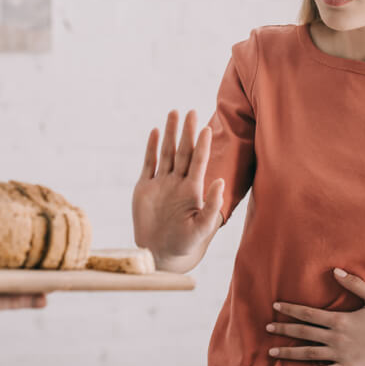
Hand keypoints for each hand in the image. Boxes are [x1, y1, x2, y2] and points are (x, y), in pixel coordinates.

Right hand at [132, 109, 224, 265]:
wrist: (160, 253)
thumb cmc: (186, 243)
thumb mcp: (202, 228)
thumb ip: (212, 206)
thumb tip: (219, 181)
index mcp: (192, 190)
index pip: (199, 162)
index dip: (203, 145)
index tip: (207, 128)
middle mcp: (178, 182)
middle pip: (183, 151)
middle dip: (186, 132)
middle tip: (191, 112)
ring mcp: (161, 183)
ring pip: (166, 153)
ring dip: (169, 134)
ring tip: (174, 113)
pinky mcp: (145, 188)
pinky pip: (149, 164)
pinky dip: (151, 148)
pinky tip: (154, 131)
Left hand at [266, 269, 364, 365]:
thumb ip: (353, 283)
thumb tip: (335, 270)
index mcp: (340, 319)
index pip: (308, 314)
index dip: (290, 310)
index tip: (276, 306)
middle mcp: (336, 337)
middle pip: (303, 333)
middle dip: (283, 330)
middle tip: (266, 328)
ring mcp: (341, 355)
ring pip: (308, 353)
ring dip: (288, 353)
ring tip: (272, 352)